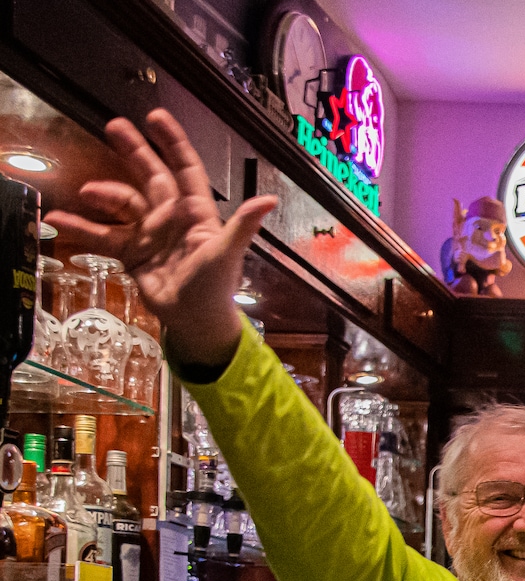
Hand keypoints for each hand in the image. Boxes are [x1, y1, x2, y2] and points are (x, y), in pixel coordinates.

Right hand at [43, 109, 275, 366]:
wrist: (195, 322)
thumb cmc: (216, 287)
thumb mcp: (226, 253)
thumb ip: (243, 225)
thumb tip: (268, 200)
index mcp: (196, 212)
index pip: (185, 169)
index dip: (173, 143)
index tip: (156, 117)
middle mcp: (170, 217)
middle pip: (150, 176)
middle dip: (134, 151)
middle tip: (114, 126)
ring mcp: (148, 233)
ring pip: (122, 203)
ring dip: (105, 194)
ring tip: (89, 192)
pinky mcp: (131, 252)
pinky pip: (103, 234)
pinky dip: (81, 227)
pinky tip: (59, 220)